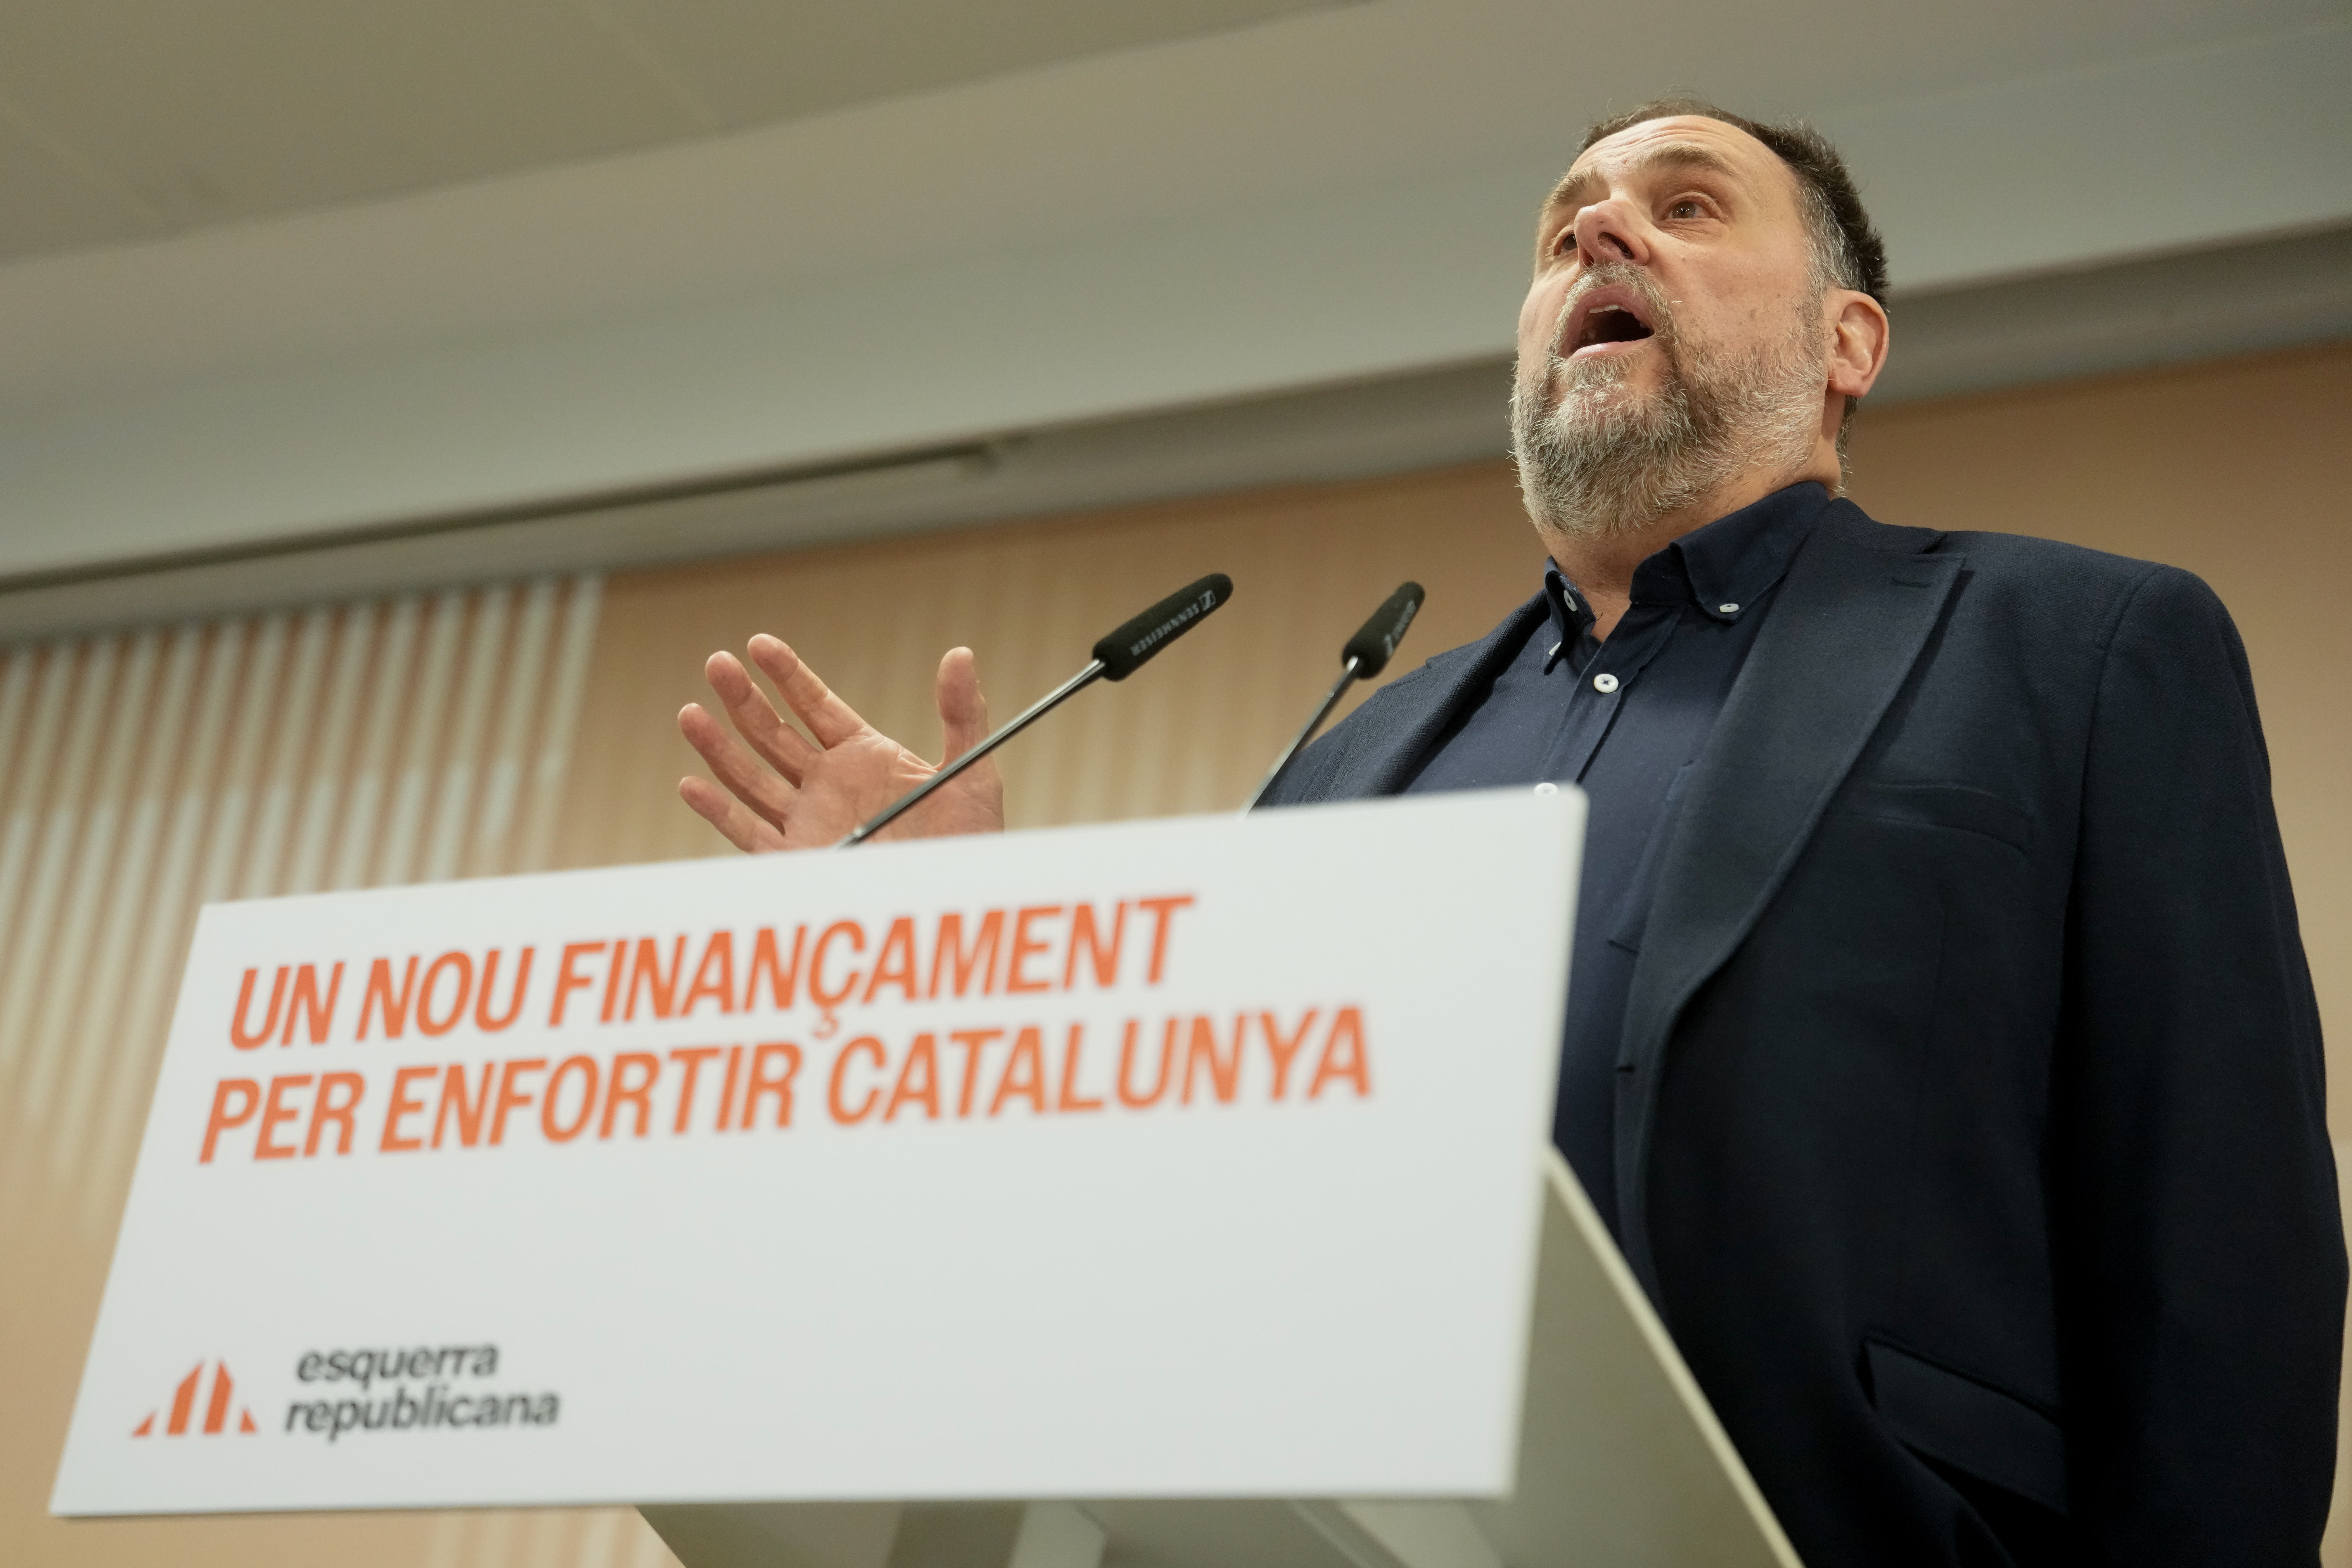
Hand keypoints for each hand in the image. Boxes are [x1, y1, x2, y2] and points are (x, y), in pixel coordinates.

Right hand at [677, 635, 1005, 850]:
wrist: (961, 898)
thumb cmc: (970, 840)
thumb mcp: (973, 772)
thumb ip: (963, 714)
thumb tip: (960, 655)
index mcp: (864, 757)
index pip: (815, 706)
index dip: (787, 675)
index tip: (759, 644)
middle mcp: (828, 786)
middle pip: (774, 735)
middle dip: (744, 701)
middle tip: (717, 663)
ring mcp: (809, 823)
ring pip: (753, 778)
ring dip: (720, 748)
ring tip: (690, 713)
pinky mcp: (798, 862)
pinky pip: (750, 836)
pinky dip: (720, 813)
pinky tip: (692, 786)